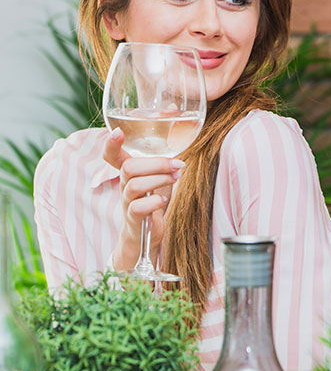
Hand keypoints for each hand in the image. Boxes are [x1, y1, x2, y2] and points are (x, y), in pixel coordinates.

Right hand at [103, 128, 183, 269]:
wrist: (144, 239)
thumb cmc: (151, 206)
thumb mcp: (158, 183)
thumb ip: (164, 170)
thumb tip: (179, 160)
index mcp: (129, 174)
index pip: (112, 156)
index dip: (111, 144)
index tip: (118, 132)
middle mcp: (124, 186)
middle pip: (129, 167)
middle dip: (156, 163)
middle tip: (177, 165)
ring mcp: (126, 202)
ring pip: (134, 185)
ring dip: (158, 179)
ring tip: (175, 179)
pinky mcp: (133, 219)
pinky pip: (137, 208)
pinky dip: (153, 202)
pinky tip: (163, 201)